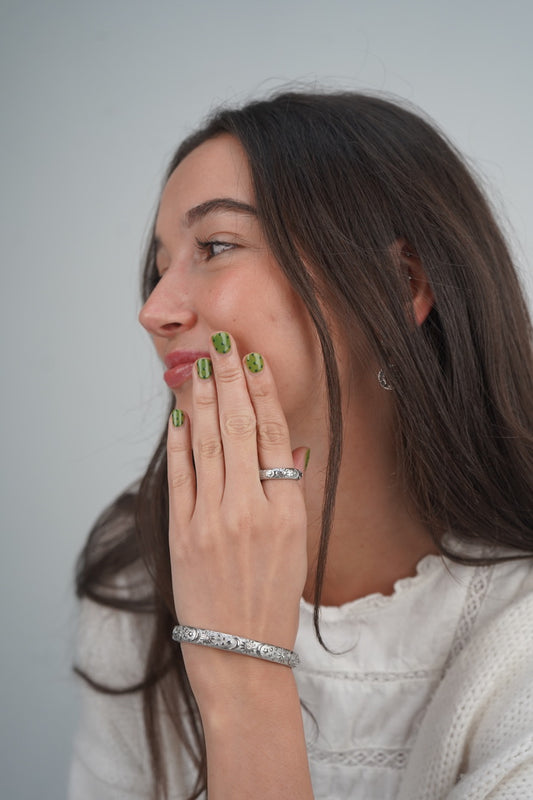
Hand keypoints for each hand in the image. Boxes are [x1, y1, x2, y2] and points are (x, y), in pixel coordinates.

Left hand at [166, 331, 308, 693]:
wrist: (238, 646)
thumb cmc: (273, 595)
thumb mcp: (298, 542)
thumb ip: (293, 491)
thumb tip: (295, 449)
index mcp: (286, 509)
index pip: (275, 436)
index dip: (264, 394)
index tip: (255, 361)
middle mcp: (250, 508)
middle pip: (240, 429)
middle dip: (231, 380)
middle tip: (225, 344)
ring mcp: (212, 519)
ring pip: (208, 444)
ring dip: (203, 400)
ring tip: (201, 366)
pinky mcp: (182, 532)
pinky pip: (181, 476)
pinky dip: (179, 442)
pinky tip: (179, 415)